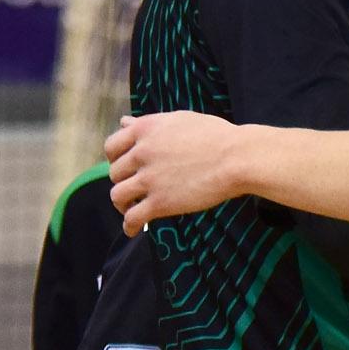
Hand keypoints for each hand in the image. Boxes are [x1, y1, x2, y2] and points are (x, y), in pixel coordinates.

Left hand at [106, 112, 244, 234]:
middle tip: (134, 188)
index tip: (125, 167)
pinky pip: (132, 218)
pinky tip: (133, 230)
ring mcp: (149, 178)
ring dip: (122, 204)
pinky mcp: (160, 203)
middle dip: (123, 181)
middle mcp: (141, 152)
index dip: (115, 159)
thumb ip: (148, 123)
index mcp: (145, 129)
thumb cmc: (215, 136)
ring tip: (131, 208)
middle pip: (114, 172)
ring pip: (118, 195)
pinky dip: (129, 226)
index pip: (112, 146)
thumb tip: (125, 121)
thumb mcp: (178, 119)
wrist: (236, 158)